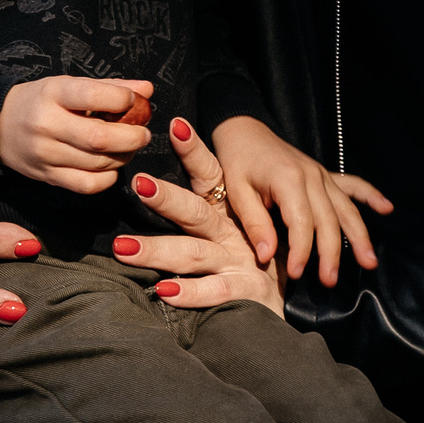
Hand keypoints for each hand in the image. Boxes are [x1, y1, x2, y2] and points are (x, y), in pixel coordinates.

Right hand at [0, 76, 155, 192]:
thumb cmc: (41, 101)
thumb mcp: (69, 85)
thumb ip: (110, 87)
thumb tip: (147, 90)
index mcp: (53, 93)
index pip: (93, 95)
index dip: (123, 100)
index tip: (134, 103)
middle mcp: (46, 124)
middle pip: (100, 137)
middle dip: (132, 137)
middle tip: (143, 133)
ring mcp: (45, 154)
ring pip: (97, 163)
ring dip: (124, 156)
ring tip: (129, 147)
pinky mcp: (46, 176)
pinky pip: (86, 185)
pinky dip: (107, 178)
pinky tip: (111, 167)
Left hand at [108, 118, 281, 310]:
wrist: (301, 296)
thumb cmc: (254, 256)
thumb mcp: (226, 228)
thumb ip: (194, 211)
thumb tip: (151, 184)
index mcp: (226, 209)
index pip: (207, 173)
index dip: (192, 150)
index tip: (175, 126)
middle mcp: (231, 231)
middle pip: (194, 212)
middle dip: (166, 198)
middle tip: (139, 183)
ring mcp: (240, 260)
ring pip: (195, 253)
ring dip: (158, 251)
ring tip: (123, 249)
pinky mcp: (250, 289)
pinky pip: (217, 291)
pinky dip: (192, 293)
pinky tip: (165, 292)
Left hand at [209, 115, 392, 287]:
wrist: (244, 130)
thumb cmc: (237, 161)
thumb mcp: (236, 192)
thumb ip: (254, 223)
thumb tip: (266, 256)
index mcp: (288, 180)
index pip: (302, 223)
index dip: (301, 251)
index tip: (297, 274)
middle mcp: (311, 176)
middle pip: (329, 221)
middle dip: (331, 254)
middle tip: (330, 281)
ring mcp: (321, 174)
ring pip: (346, 209)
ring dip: (359, 236)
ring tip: (370, 262)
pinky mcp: (324, 174)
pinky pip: (352, 185)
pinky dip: (370, 195)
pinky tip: (386, 208)